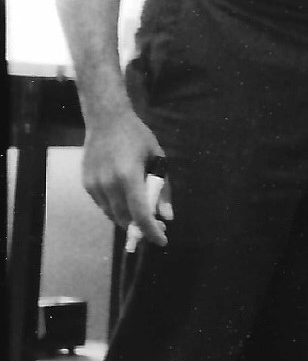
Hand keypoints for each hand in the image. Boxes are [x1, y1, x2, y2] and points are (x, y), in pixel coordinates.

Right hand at [81, 110, 169, 247]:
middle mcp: (108, 183)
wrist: (106, 119)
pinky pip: (103, 206)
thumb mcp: (157, 158)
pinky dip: (116, 209)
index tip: (162, 240)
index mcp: (129, 175)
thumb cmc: (137, 137)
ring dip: (128, 220)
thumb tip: (167, 216)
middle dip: (141, 228)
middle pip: (125, 219)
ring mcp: (94, 184)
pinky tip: (125, 200)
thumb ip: (163, 188)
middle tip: (156, 227)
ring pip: (112, 215)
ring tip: (142, 214)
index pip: (140, 213)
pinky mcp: (86, 184)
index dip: (151, 231)